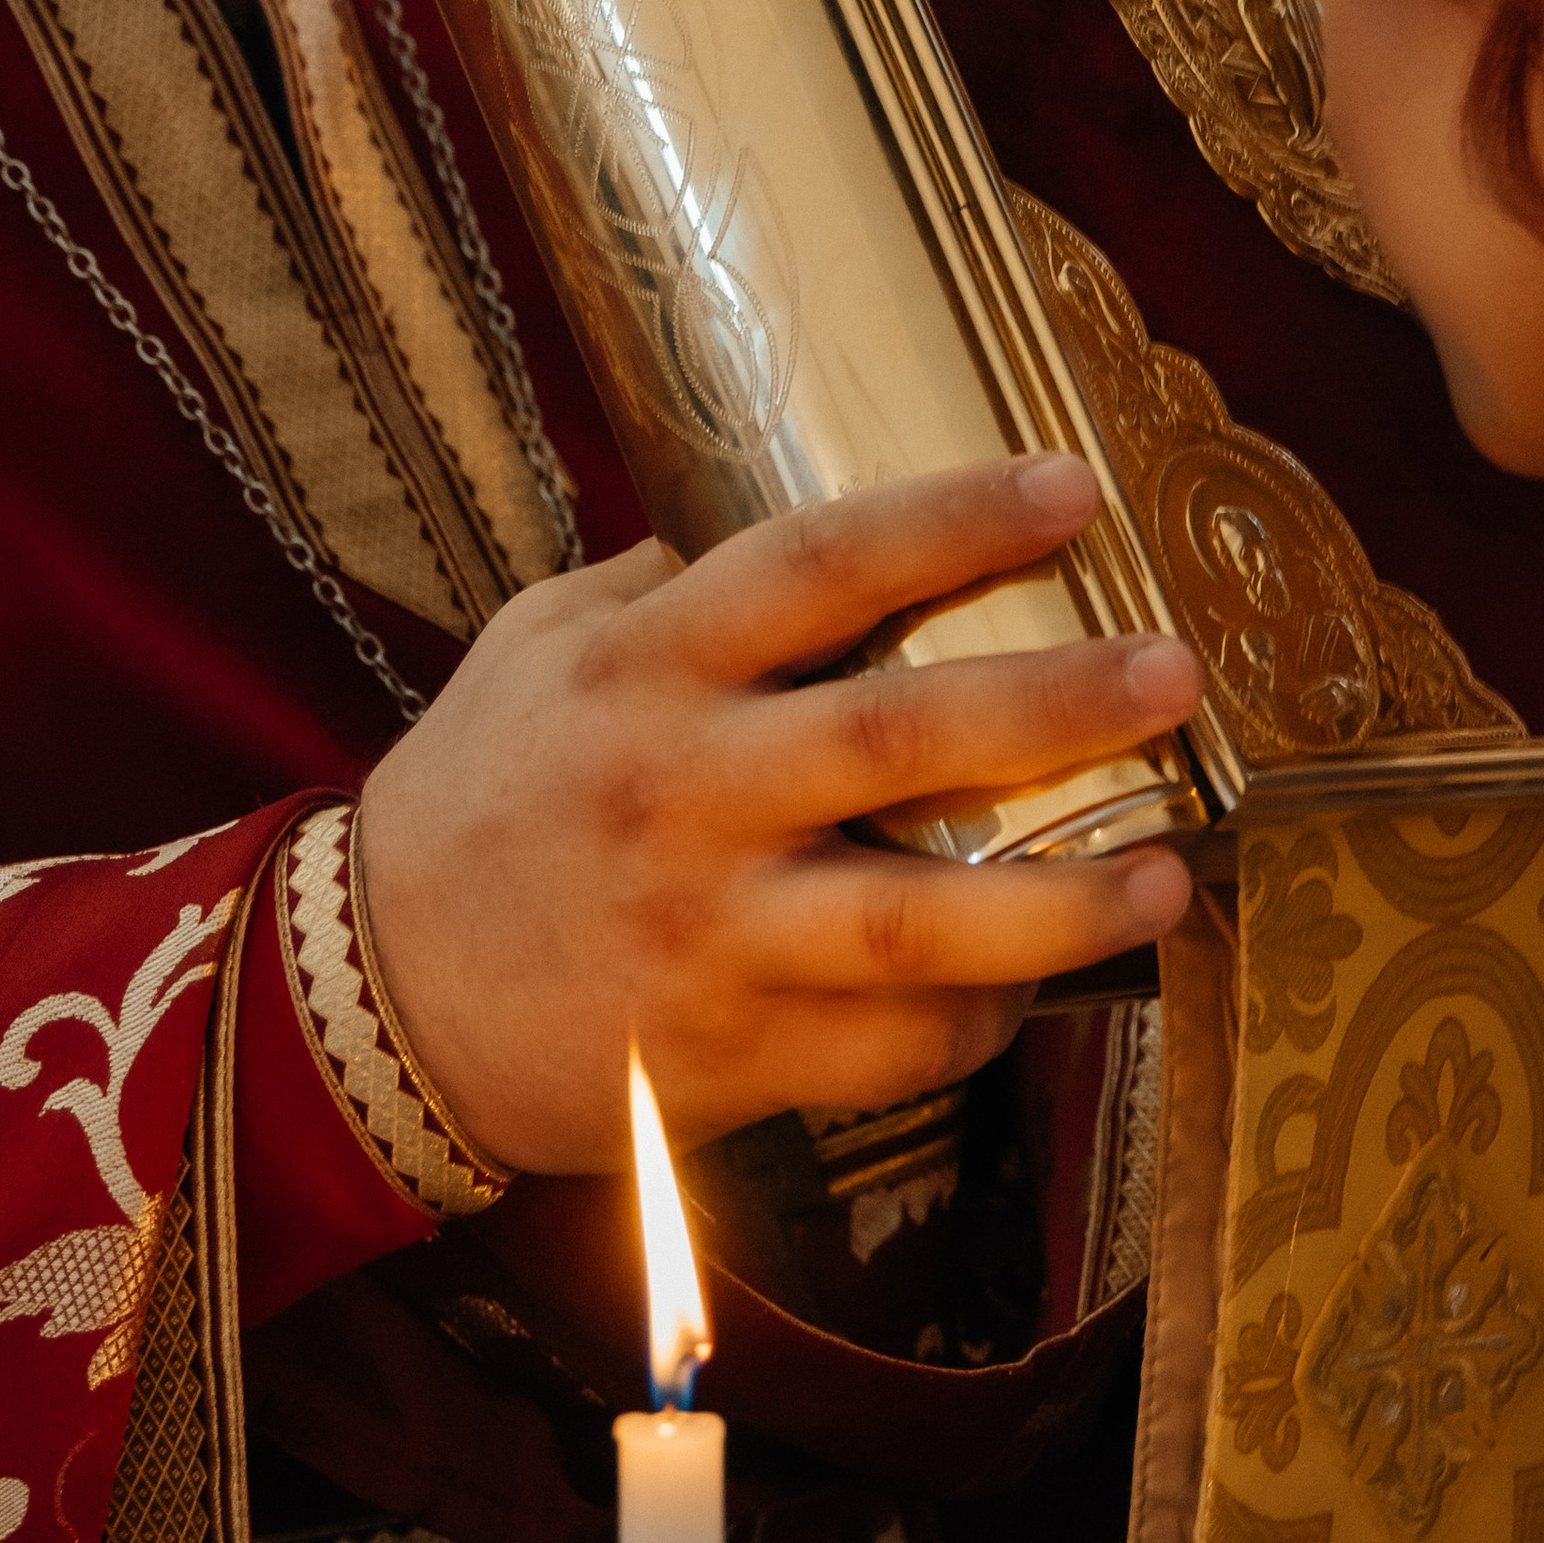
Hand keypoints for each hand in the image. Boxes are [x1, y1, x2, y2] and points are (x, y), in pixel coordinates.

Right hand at [355, 453, 1200, 1172]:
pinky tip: (1043, 991)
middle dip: (1058, 704)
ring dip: (1064, 904)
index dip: (952, 519)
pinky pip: (885, 1051)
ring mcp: (711, 934)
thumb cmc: (474, 797)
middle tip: (1176, 671)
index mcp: (649, 669)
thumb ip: (659, 585)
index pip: (820, 565)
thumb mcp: (535, 645)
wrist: (367, 1000)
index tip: (1072, 486)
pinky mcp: (726, 1056)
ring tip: (1172, 878)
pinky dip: (977, 1026)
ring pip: (919, 925)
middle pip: (901, 737)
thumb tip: (791, 536)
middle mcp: (688, 793)